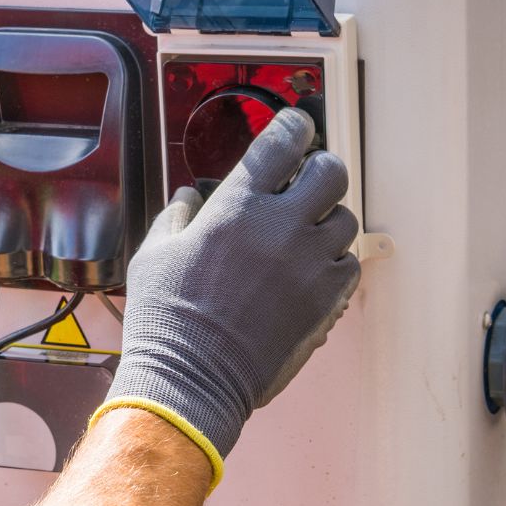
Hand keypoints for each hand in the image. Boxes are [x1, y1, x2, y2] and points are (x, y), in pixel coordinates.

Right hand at [106, 107, 359, 465]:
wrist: (191, 379)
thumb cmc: (166, 319)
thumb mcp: (155, 254)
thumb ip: (178, 216)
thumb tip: (190, 198)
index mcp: (237, 205)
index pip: (284, 139)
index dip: (294, 126)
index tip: (295, 127)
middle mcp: (282, 226)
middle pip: (331, 171)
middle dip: (320, 169)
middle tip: (306, 181)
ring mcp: (310, 264)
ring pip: (346, 219)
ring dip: (328, 219)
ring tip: (306, 234)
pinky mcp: (325, 300)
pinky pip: (350, 265)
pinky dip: (336, 262)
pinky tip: (313, 270)